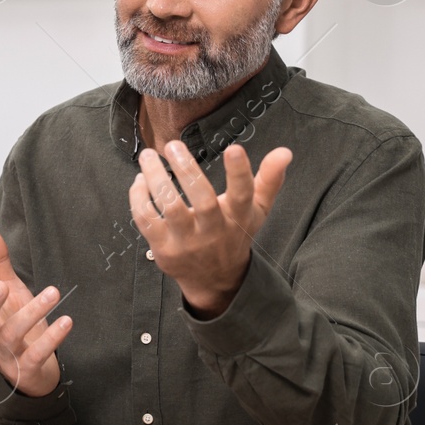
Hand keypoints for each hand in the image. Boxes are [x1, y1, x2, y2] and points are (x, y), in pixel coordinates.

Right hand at [0, 226, 69, 397]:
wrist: (37, 373)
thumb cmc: (20, 327)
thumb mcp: (11, 292)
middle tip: (0, 286)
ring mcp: (8, 355)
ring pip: (13, 335)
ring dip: (32, 313)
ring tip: (53, 293)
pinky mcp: (27, 370)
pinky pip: (37, 355)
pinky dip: (52, 338)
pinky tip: (66, 322)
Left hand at [131, 141, 290, 317]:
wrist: (214, 279)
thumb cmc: (234, 234)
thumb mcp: (256, 210)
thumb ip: (269, 180)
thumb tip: (285, 151)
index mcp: (238, 217)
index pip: (243, 194)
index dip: (240, 172)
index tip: (234, 148)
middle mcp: (213, 230)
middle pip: (202, 200)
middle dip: (188, 170)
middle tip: (174, 145)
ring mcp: (187, 241)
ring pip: (170, 208)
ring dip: (156, 179)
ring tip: (149, 156)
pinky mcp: (163, 248)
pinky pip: (147, 220)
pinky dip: (139, 198)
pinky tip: (140, 180)